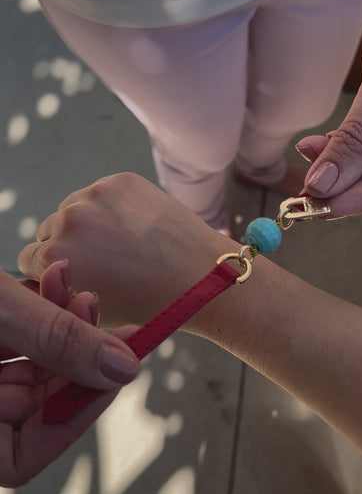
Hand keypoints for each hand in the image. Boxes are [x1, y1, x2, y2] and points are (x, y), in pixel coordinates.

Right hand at [0, 261, 139, 485]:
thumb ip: (53, 339)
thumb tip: (122, 370)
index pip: (19, 458)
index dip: (70, 421)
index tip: (112, 378)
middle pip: (33, 407)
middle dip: (77, 361)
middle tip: (112, 328)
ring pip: (29, 367)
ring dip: (62, 328)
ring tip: (81, 293)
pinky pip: (16, 341)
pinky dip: (40, 313)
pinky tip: (57, 281)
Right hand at [18, 174, 237, 327]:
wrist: (201, 278)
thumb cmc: (148, 303)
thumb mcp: (90, 312)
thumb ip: (57, 294)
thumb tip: (35, 277)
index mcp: (55, 260)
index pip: (28, 259)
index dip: (53, 273)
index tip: (75, 278)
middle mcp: (69, 223)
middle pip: (47, 231)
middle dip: (67, 246)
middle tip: (101, 262)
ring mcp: (95, 197)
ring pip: (71, 209)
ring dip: (87, 224)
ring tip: (122, 246)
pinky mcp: (119, 180)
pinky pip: (99, 194)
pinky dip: (111, 209)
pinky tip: (135, 229)